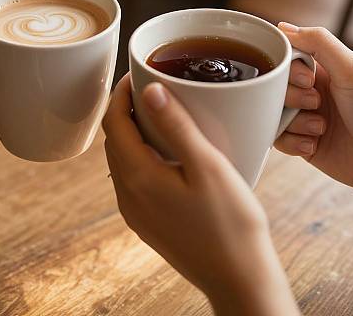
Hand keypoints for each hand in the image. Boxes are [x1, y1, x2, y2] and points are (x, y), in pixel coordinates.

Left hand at [103, 76, 298, 315]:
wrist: (239, 278)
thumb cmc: (231, 224)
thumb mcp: (208, 167)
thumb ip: (176, 126)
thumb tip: (149, 90)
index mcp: (138, 177)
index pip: (113, 122)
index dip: (120, 94)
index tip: (135, 74)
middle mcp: (127, 194)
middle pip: (113, 139)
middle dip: (123, 109)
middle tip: (147, 88)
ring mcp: (134, 210)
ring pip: (120, 158)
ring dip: (130, 131)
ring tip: (155, 113)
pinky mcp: (145, 220)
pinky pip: (131, 177)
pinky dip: (138, 153)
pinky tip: (162, 150)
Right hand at [276, 24, 352, 190]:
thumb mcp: (350, 68)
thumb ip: (318, 42)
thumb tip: (283, 28)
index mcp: (322, 71)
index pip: (285, 61)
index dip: (289, 71)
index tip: (308, 80)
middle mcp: (310, 92)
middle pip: (274, 88)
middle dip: (292, 99)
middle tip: (316, 104)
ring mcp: (304, 118)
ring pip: (272, 114)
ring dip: (294, 123)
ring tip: (320, 128)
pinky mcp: (301, 142)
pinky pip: (278, 140)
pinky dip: (293, 143)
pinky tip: (314, 144)